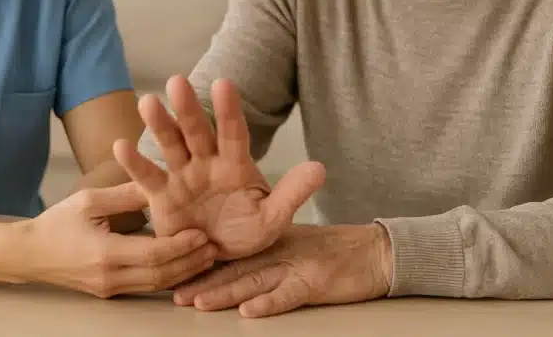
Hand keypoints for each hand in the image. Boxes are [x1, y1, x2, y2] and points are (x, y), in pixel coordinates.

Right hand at [14, 181, 217, 297]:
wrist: (29, 254)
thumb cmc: (57, 223)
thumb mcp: (90, 200)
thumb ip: (126, 194)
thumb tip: (159, 182)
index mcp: (104, 253)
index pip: (152, 255)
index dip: (180, 246)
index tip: (201, 233)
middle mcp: (109, 276)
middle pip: (160, 276)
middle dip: (190, 263)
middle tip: (214, 247)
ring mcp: (109, 289)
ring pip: (155, 286)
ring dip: (183, 273)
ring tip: (206, 257)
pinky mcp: (109, 292)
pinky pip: (145, 287)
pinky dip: (167, 277)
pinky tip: (183, 265)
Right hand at [112, 75, 324, 259]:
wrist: (217, 259)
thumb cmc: (246, 233)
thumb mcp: (272, 219)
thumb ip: (292, 194)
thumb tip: (320, 168)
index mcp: (234, 164)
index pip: (233, 132)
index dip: (229, 109)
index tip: (224, 83)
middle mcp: (206, 163)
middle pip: (196, 131)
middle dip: (187, 108)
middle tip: (177, 82)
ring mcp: (182, 176)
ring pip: (169, 145)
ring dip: (159, 125)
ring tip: (147, 102)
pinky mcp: (161, 196)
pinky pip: (147, 178)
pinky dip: (135, 163)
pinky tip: (120, 145)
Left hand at [173, 223, 392, 317]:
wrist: (376, 251)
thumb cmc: (336, 252)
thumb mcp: (296, 245)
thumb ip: (267, 253)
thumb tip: (235, 267)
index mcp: (272, 242)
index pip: (233, 256)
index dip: (204, 267)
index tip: (177, 276)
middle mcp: (280, 251)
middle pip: (236, 268)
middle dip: (204, 282)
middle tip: (176, 295)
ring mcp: (298, 265)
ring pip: (254, 281)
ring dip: (225, 293)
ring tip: (199, 303)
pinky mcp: (317, 280)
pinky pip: (289, 294)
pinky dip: (269, 303)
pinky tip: (249, 311)